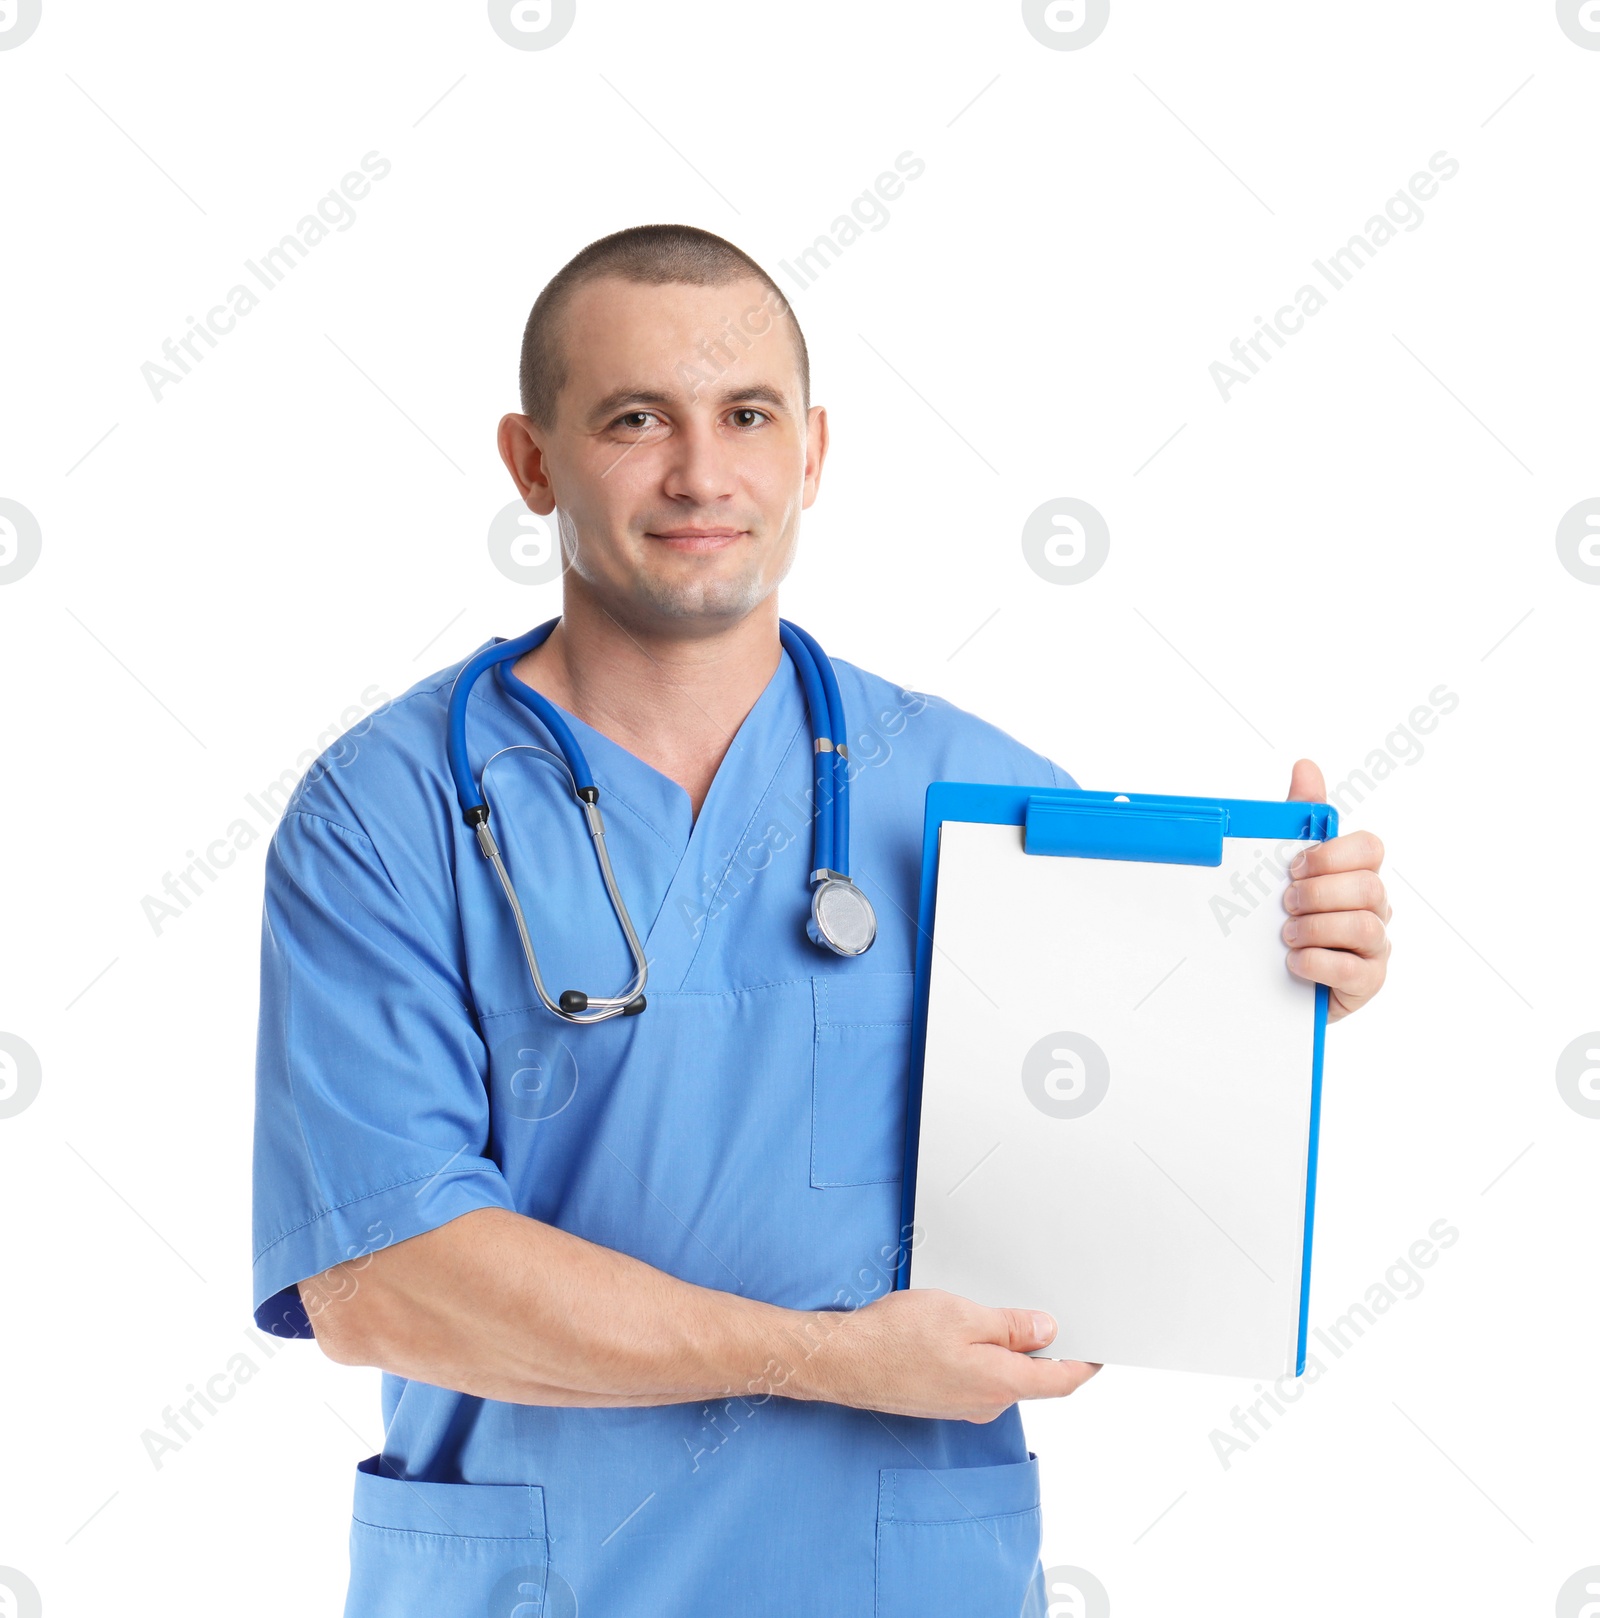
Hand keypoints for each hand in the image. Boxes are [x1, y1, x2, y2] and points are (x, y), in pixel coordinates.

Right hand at [790, 1288, 1100, 1422]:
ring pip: (1001, 1375)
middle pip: (1032, 1377)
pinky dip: (981, 1355)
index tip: (1099, 1350)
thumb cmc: (896, 1338)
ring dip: (1005, 1349)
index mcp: (1000, 1383)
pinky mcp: (942, 1400)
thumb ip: (1010, 1326)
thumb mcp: (963, 1315)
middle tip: (1040, 1312)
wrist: (846, 1361)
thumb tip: (1046, 1330)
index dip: (1084, 1364)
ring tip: (986, 1313)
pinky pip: (977, 1377)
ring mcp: (963, 1405)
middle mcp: (986, 1403)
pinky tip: (959, 1331)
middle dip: (1041, 1347)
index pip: (1060, 1380)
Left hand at [1283, 759, 1391, 1021]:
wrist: (1273, 980)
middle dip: (1319, 893)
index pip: (1370, 848)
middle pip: (1368, 886)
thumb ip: (1300, 818)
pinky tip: (1294, 961)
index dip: (1332, 854)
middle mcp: (1374, 907)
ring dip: (1317, 927)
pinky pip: (1355, 970)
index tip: (1294, 866)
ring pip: (1365, 926)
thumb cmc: (1289, 916)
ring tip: (1287, 935)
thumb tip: (1306, 765)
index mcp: (1357, 874)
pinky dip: (1318, 963)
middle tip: (1286, 903)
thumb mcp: (1286, 867)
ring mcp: (1375, 947)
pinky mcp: (1367, 983)